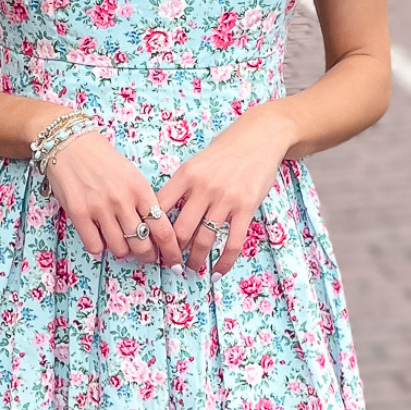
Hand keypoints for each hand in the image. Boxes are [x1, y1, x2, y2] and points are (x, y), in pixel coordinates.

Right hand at [41, 125, 183, 269]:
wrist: (71, 144)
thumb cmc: (104, 160)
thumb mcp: (132, 176)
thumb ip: (143, 202)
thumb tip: (154, 232)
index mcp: (140, 189)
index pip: (162, 229)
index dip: (170, 249)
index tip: (173, 259)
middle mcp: (122, 200)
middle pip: (142, 244)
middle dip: (148, 256)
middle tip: (147, 256)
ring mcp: (99, 208)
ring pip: (119, 249)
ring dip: (123, 251)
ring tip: (122, 244)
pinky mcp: (78, 213)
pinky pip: (95, 246)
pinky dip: (99, 247)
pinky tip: (100, 238)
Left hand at [154, 104, 294, 276]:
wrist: (259, 137)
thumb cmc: (225, 151)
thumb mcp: (196, 163)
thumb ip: (181, 187)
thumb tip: (162, 216)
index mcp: (186, 175)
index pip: (160, 209)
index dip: (152, 232)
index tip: (151, 245)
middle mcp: (203, 188)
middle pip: (180, 231)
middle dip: (173, 253)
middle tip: (171, 263)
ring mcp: (226, 199)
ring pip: (204, 240)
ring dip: (196, 260)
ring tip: (192, 268)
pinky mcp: (246, 207)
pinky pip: (233, 242)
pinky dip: (224, 262)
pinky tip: (217, 272)